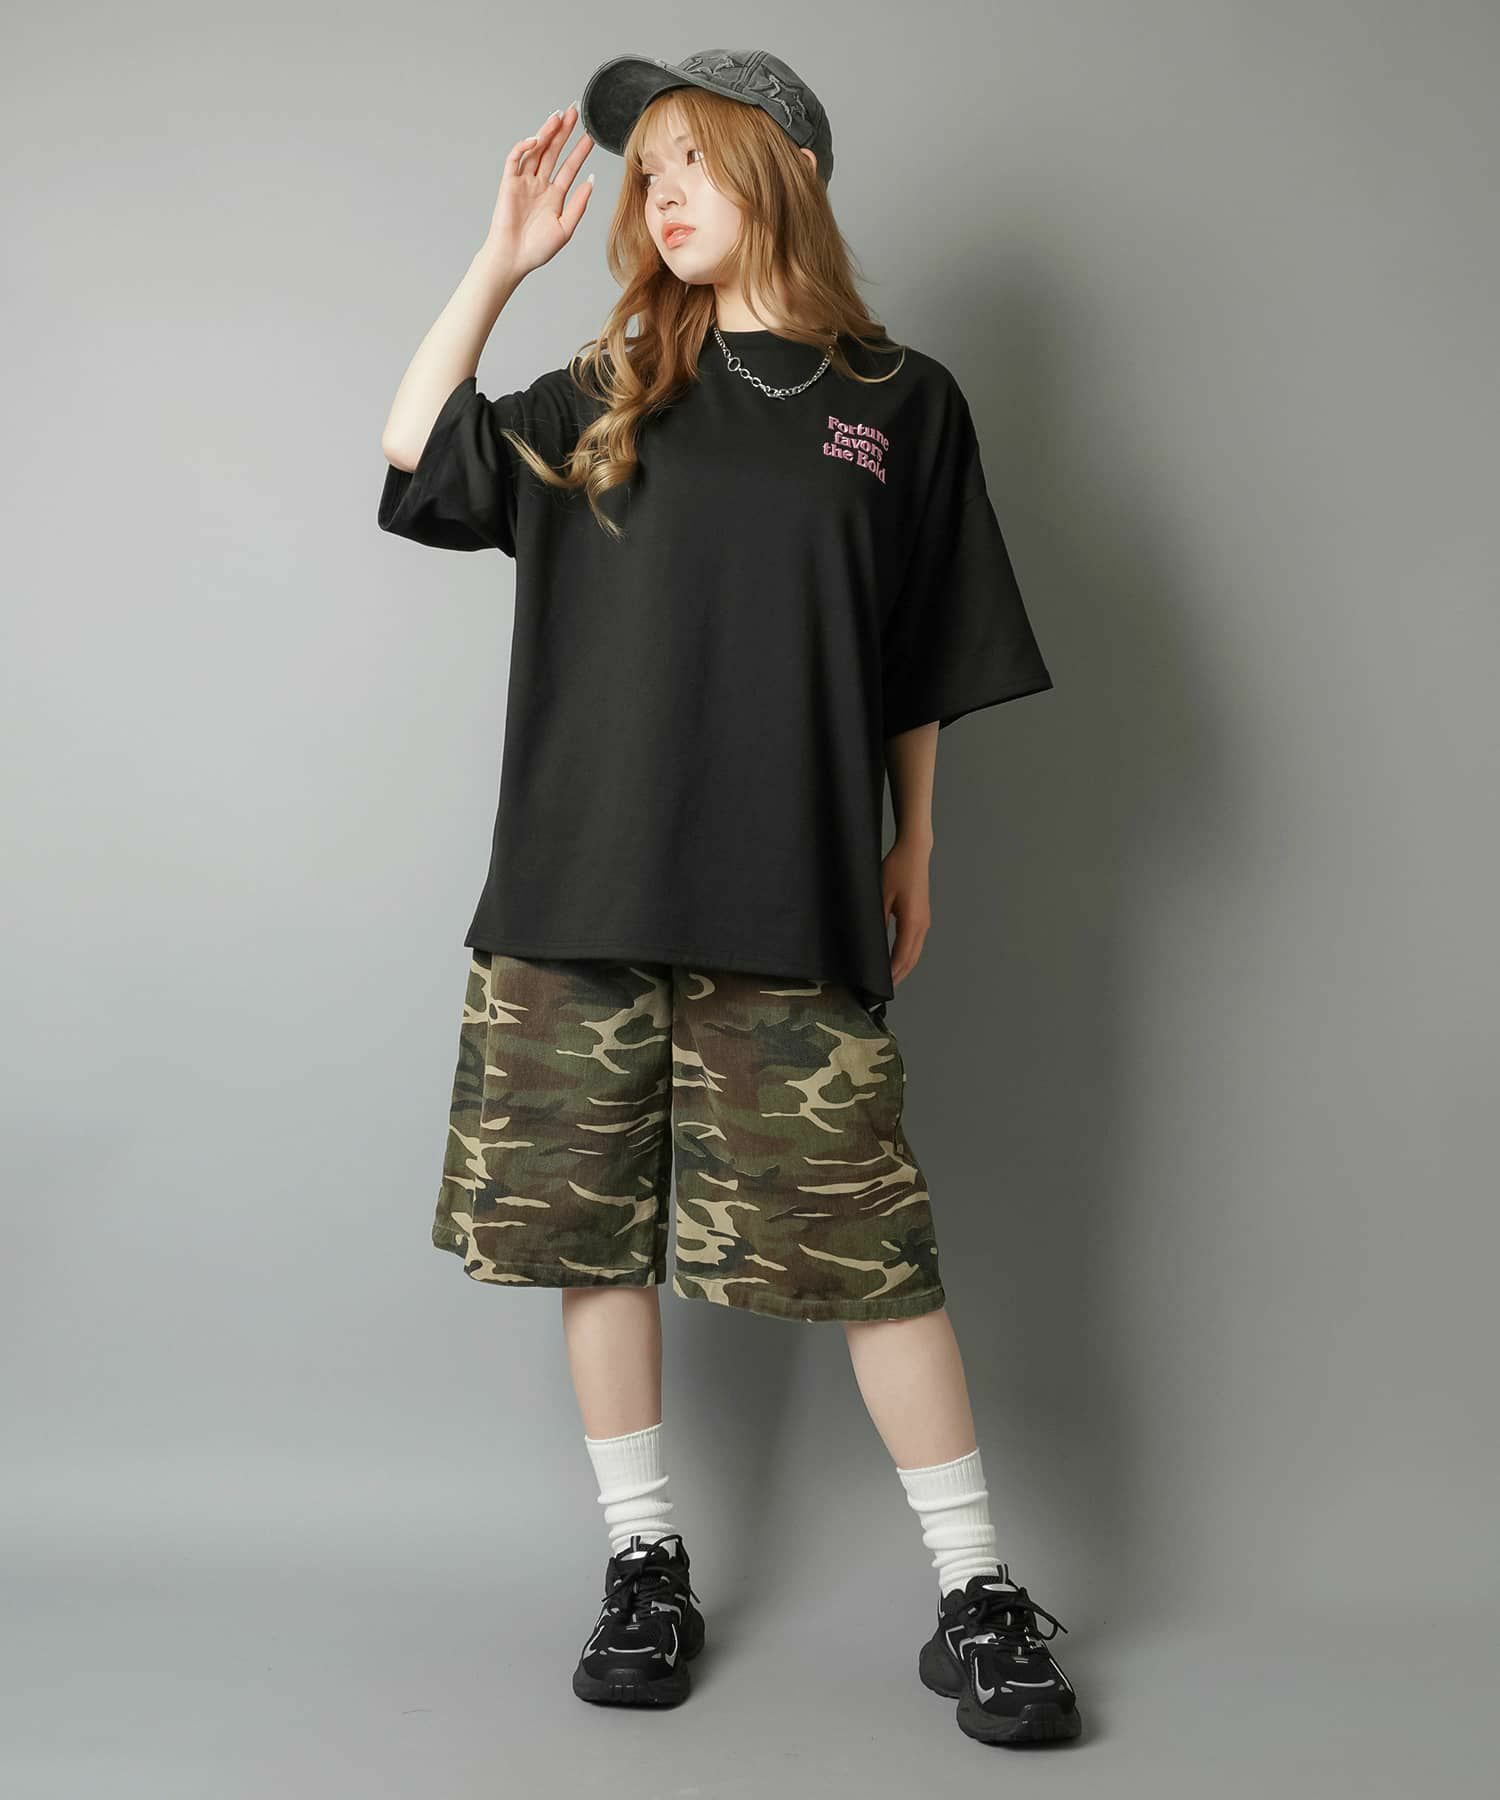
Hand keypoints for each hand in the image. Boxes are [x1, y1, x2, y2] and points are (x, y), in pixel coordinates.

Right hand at [485, 103, 594, 277]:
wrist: (513, 258)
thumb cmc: (537, 249)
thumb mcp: (565, 228)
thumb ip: (578, 205)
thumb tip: (591, 182)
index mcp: (554, 196)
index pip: (569, 167)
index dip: (579, 150)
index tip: (589, 135)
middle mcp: (539, 185)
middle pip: (553, 152)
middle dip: (563, 132)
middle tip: (574, 112)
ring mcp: (524, 182)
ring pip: (536, 151)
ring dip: (546, 133)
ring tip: (558, 116)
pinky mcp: (509, 183)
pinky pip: (515, 160)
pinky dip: (524, 147)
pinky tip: (536, 139)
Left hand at [881, 835, 932, 988]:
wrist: (914, 852)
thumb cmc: (897, 869)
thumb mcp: (881, 895)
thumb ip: (877, 921)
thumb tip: (870, 942)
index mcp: (912, 923)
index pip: (901, 957)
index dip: (891, 974)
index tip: (879, 987)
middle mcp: (922, 925)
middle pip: (911, 959)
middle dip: (898, 975)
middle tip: (882, 990)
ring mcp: (925, 921)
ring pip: (915, 952)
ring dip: (904, 967)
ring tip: (889, 979)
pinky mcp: (923, 916)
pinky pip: (916, 943)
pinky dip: (907, 955)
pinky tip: (897, 959)